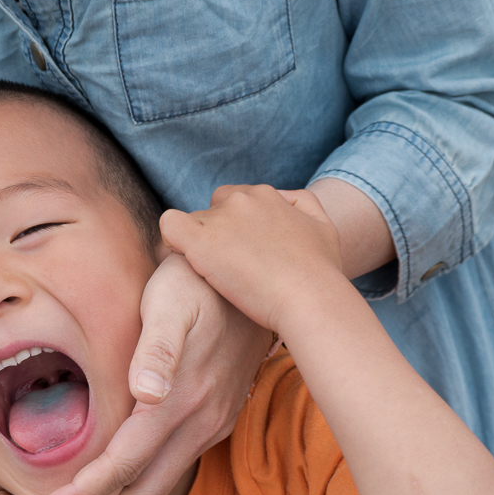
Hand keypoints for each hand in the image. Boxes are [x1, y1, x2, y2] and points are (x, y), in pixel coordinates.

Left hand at [35, 253, 266, 494]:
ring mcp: (211, 425)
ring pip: (158, 488)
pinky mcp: (215, 420)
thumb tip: (145, 393)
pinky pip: (172, 473)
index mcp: (180, 400)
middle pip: (141, 491)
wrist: (258, 275)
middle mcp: (199, 423)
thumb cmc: (198, 281)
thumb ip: (158, 348)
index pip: (124, 465)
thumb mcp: (172, 301)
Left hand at [160, 185, 342, 333]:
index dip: (235, 227)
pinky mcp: (201, 243)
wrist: (310, 299)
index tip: (242, 253)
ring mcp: (220, 219)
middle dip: (218, 234)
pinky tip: (183, 262)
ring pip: (193, 223)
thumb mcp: (324, 227)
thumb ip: (303, 205)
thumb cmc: (321, 273)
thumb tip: (284, 199)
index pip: (236, 201)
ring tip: (214, 276)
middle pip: (214, 210)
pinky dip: (170, 241)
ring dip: (200, 245)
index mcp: (266, 195)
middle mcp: (241, 200)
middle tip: (229, 267)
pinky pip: (169, 226)